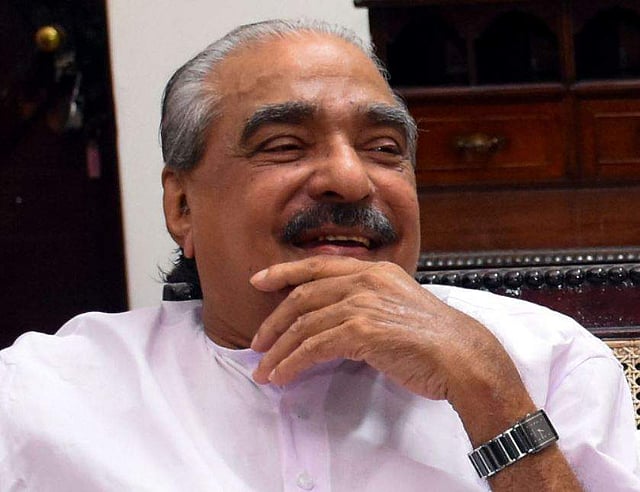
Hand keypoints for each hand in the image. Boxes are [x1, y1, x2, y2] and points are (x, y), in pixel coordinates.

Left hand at [250, 255, 527, 412]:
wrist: (462, 356)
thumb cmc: (435, 338)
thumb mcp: (398, 307)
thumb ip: (368, 305)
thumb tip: (335, 323)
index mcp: (374, 271)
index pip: (317, 267)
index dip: (283, 272)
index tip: (259, 281)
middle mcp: (366, 280)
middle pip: (303, 295)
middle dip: (273, 321)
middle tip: (256, 342)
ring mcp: (363, 303)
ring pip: (304, 324)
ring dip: (279, 351)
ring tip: (264, 370)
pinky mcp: (362, 330)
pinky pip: (314, 346)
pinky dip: (293, 363)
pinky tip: (282, 376)